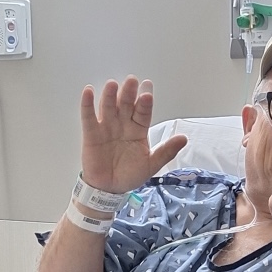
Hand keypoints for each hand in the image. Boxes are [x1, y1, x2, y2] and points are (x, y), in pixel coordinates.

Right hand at [79, 76, 187, 192]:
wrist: (110, 189)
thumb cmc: (130, 175)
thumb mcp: (152, 164)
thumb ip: (166, 151)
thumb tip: (184, 139)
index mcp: (138, 129)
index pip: (143, 112)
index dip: (145, 102)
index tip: (147, 92)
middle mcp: (123, 124)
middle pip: (126, 105)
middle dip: (129, 93)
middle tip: (132, 81)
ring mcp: (107, 127)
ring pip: (108, 107)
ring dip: (110, 96)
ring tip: (113, 85)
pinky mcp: (92, 133)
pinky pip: (89, 117)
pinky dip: (87, 104)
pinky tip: (89, 92)